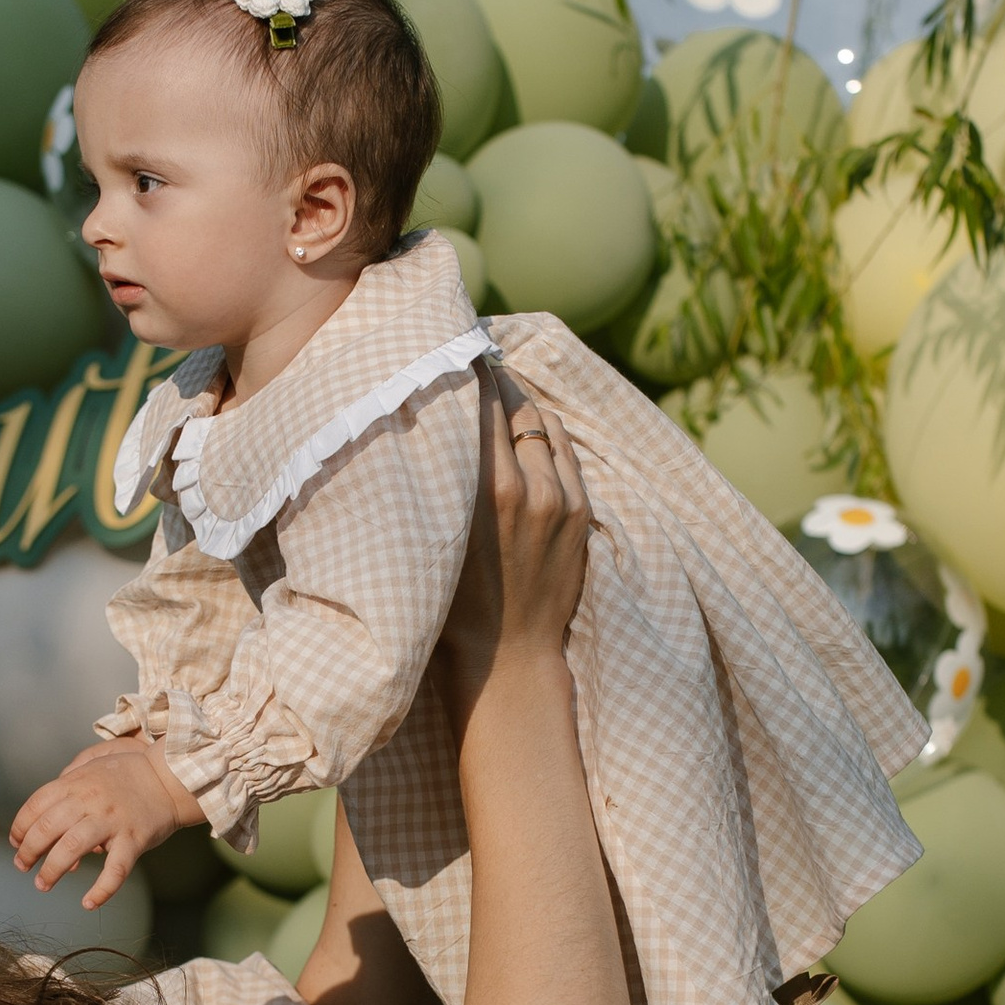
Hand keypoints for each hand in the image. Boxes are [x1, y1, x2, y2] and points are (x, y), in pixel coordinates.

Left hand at [9, 741, 196, 908]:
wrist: (171, 777)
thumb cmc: (128, 774)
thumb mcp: (92, 768)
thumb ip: (68, 791)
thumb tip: (51, 830)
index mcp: (76, 783)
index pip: (36, 806)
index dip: (20, 827)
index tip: (16, 843)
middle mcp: (90, 800)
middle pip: (47, 828)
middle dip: (28, 851)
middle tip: (23, 867)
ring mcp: (112, 820)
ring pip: (71, 848)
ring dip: (52, 870)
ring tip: (43, 884)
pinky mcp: (134, 839)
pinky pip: (115, 869)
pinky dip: (101, 890)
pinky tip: (89, 903)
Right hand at [441, 367, 592, 713]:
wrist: (508, 657)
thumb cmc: (451, 603)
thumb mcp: (433, 534)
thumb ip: (437, 478)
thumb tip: (425, 422)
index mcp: (485, 490)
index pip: (479, 405)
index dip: (465, 370)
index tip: (451, 347)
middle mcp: (527, 487)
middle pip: (511, 405)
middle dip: (490, 378)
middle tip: (468, 356)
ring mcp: (560, 498)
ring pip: (540, 422)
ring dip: (518, 401)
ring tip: (496, 386)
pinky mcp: (579, 511)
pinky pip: (563, 449)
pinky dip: (544, 429)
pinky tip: (527, 421)